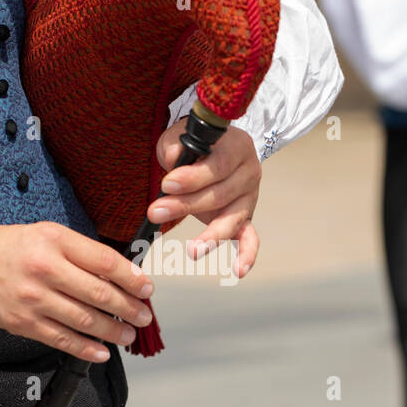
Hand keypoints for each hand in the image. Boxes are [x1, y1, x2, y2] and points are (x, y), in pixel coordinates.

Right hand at [0, 222, 155, 362]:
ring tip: (128, 334)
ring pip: (85, 320)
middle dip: (129, 308)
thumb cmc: (4, 249)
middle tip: (143, 315)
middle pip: (100, 293)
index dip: (132, 278)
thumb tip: (116, 273)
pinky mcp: (23, 322)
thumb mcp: (44, 235)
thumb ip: (78, 251)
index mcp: (54, 240)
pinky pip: (63, 340)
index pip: (104, 261)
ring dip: (113, 331)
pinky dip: (87, 349)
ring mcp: (34, 298)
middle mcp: (46, 268)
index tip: (146, 288)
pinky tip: (101, 352)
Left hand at [146, 118, 261, 278]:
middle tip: (155, 212)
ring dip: (210, 237)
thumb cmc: (195, 146)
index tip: (167, 185)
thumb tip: (174, 160)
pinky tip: (238, 271)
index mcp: (237, 147)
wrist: (214, 151)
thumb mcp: (180, 136)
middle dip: (185, 205)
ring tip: (192, 251)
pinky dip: (247, 255)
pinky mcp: (246, 218)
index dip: (192, 177)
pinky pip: (250, 239)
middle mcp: (249, 172)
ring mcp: (249, 198)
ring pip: (231, 220)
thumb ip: (176, 146)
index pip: (217, 165)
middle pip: (220, 195)